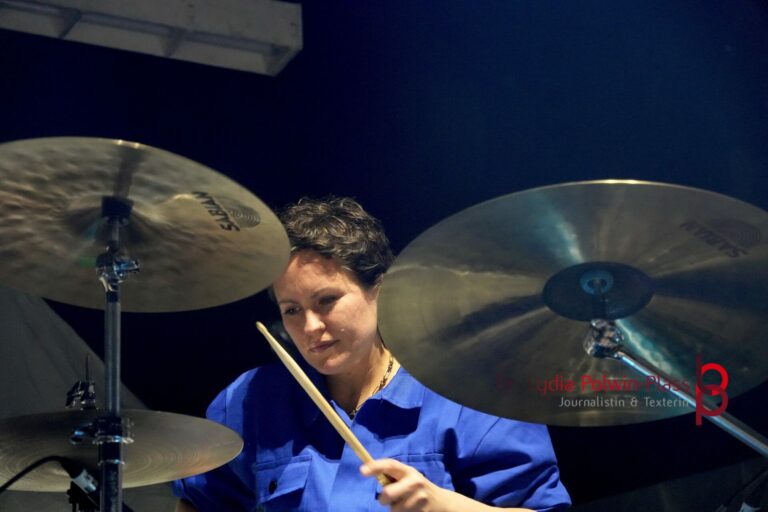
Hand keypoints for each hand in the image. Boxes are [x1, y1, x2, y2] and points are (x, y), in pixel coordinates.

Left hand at [360, 459, 534, 511]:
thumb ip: (394, 476)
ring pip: (393, 510)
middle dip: (384, 499)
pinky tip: (410, 511)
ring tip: (406, 505)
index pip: (390, 465)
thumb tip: (370, 472)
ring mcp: (419, 500)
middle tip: (387, 499)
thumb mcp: (409, 478)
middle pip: (388, 494)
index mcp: (410, 471)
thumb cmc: (418, 488)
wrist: (442, 504)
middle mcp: (415, 483)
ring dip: (395, 509)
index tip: (362, 471)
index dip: (375, 466)